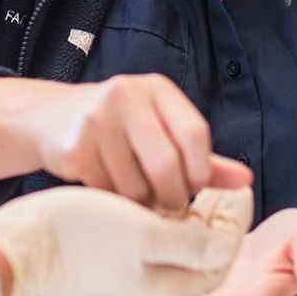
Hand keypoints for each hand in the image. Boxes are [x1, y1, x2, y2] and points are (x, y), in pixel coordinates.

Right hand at [0, 184, 252, 295]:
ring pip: (175, 249)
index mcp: (168, 292)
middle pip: (201, 255)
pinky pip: (149, 248)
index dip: (234, 218)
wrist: (16, 245)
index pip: (222, 256)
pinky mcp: (108, 273)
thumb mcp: (142, 232)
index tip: (237, 183)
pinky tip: (154, 195)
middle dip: (214, 218)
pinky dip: (159, 223)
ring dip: (187, 219)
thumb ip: (191, 240)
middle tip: (218, 180)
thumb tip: (228, 242)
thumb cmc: (77, 233)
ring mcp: (128, 288)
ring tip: (190, 184)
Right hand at [31, 74, 251, 210]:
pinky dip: (112, 203)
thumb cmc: (117, 126)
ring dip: (139, 204)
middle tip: (167, 207)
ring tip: (134, 197)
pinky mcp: (74, 145)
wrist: (50, 118)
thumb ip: (201, 156)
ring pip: (136, 185)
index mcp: (156, 88)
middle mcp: (126, 94)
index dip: (199, 172)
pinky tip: (107, 193)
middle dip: (172, 196)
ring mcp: (97, 118)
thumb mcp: (159, 128)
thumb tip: (246, 180)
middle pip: (167, 164)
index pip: (195, 134)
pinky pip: (106, 193)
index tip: (192, 190)